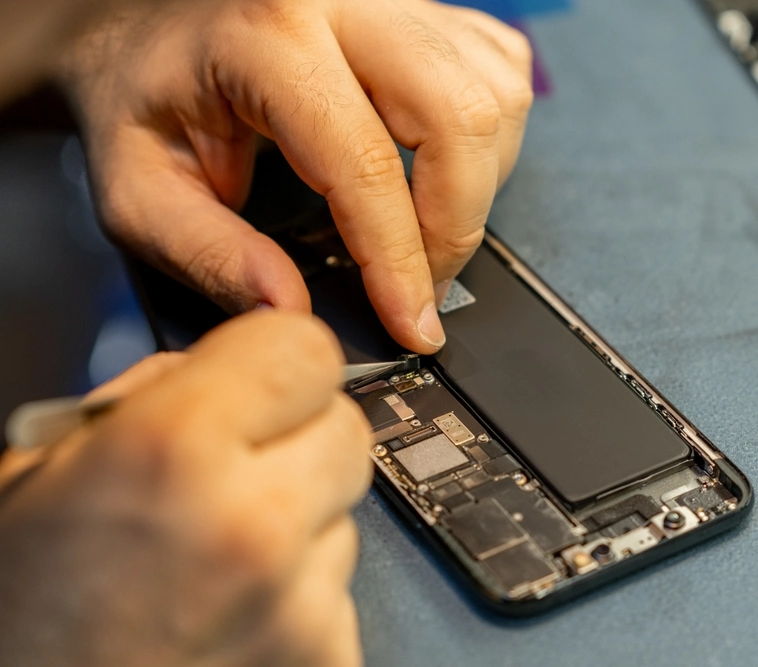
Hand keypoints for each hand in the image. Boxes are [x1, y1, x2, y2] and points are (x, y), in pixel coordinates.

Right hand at [0, 311, 371, 665]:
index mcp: (171, 451)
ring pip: (346, 513)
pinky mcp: (324, 659)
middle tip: (239, 468)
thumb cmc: (20, 613)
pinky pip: (339, 590)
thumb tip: (216, 368)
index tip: (262, 377)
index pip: (306, 349)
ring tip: (219, 556)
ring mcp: (297, 605)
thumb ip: (145, 396)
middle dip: (300, 437)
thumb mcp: (39, 471)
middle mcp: (250, 525)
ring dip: (299, 521)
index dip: (279, 360)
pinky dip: (299, 592)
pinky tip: (235, 607)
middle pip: (347, 429)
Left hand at [63, 0, 533, 352]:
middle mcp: (343, 0)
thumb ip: (210, 255)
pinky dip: (491, 138)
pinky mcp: (425, 6)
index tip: (412, 326)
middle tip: (424, 284)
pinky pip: (501, 72)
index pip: (365, 163)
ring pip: (494, 95)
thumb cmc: (143, 100)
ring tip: (425, 229)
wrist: (148, 25)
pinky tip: (441, 169)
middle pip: (459, 116)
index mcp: (266, 38)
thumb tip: (293, 312)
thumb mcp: (140, 192)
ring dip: (478, 183)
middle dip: (456, 224)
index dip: (399, 260)